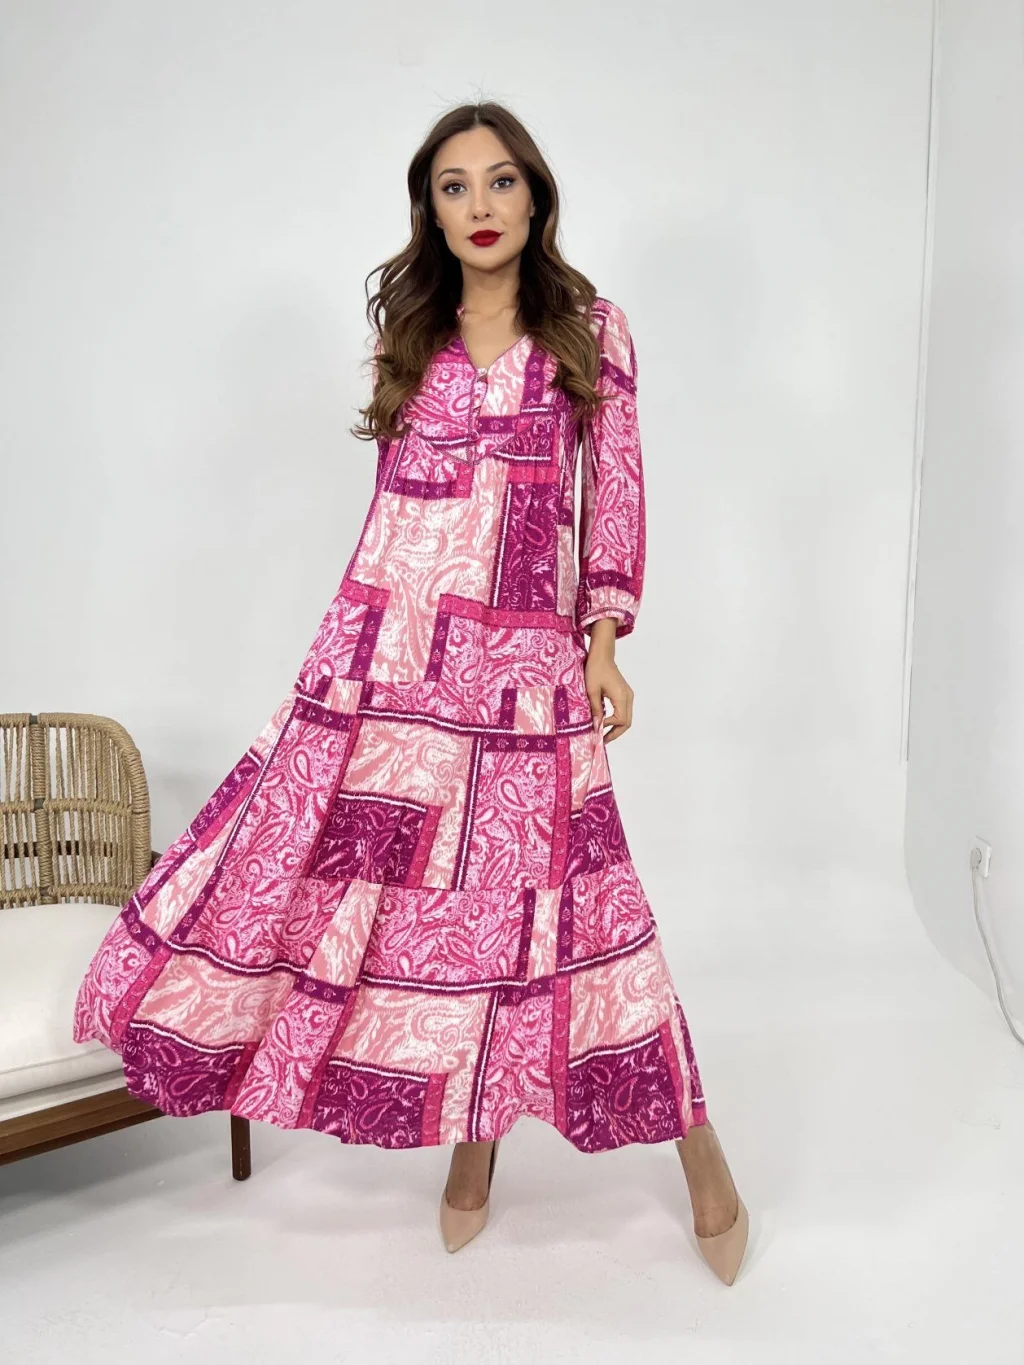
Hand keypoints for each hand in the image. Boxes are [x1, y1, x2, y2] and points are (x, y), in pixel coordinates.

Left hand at [584, 622, 633, 742]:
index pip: (620, 720)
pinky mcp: (625, 693)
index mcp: (622, 696)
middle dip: (615, 733)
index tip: (596, 729)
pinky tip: (605, 722)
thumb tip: (596, 726)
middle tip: (602, 740)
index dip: (608, 727)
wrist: (602, 655)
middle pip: (627, 722)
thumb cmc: (595, 670)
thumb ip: (596, 709)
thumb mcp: (592, 691)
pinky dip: (617, 719)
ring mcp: (628, 695)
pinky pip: (624, 711)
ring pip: (626, 718)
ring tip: (603, 733)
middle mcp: (628, 697)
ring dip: (616, 727)